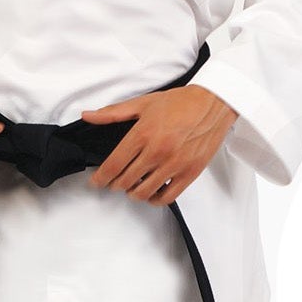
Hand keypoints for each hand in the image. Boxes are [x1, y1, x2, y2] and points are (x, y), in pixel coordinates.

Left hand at [79, 85, 238, 203]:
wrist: (213, 103)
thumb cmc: (180, 102)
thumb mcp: (143, 103)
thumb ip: (113, 113)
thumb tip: (88, 116)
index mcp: (142, 134)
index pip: (113, 165)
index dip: (100, 178)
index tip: (96, 182)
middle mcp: (157, 151)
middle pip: (125, 181)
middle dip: (115, 184)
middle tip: (114, 181)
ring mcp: (174, 164)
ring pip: (144, 192)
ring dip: (133, 193)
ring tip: (132, 186)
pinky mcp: (189, 172)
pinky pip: (167, 197)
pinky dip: (155, 199)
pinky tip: (152, 192)